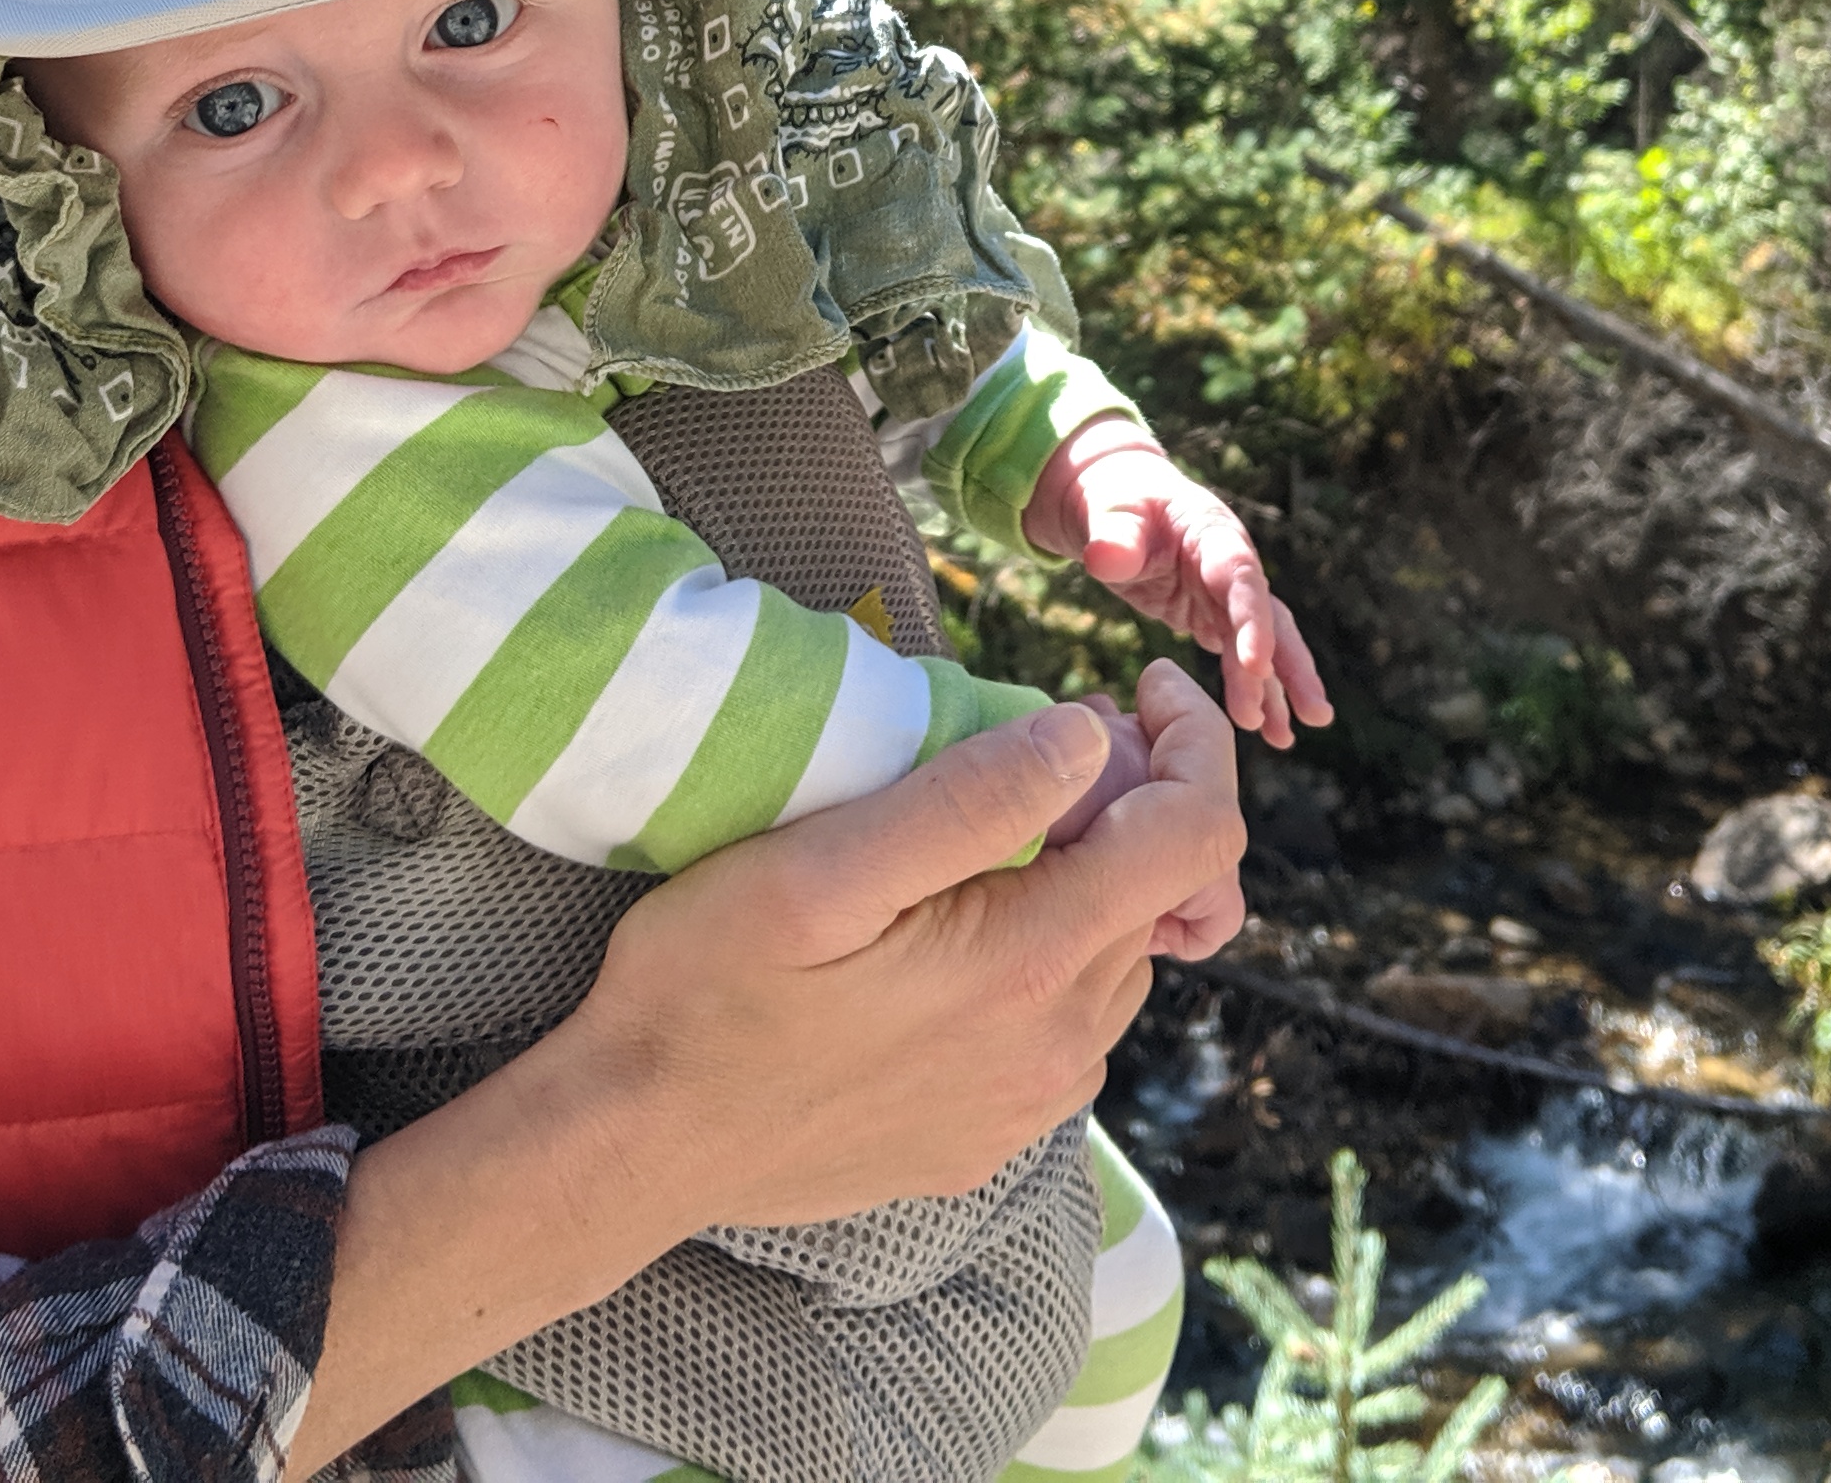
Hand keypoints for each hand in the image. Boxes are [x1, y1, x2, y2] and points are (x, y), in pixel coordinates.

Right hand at [293, 671, 1247, 1467]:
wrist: (635, 1148)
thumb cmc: (705, 990)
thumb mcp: (817, 870)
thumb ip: (965, 801)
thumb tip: (1087, 739)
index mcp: (1029, 965)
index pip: (1196, 838)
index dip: (1192, 741)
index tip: (1132, 683)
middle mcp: (1057, 1047)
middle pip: (1161, 896)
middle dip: (1133, 801)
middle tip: (1048, 733)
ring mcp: (1028, 1103)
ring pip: (1116, 960)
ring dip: (1091, 881)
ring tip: (1000, 827)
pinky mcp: (989, 1136)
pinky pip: (1066, 1027)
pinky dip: (1050, 957)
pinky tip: (964, 929)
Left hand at [1024, 416, 1334, 744]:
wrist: (1112, 505)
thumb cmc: (1113, 499)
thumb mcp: (1107, 509)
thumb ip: (1112, 533)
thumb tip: (1105, 559)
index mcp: (1212, 533)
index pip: (1241, 578)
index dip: (1253, 620)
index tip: (1256, 665)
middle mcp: (1231, 566)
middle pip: (1271, 617)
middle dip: (1291, 666)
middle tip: (1314, 714)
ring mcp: (1225, 596)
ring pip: (1262, 645)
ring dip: (1278, 691)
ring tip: (1286, 739)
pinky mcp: (1213, 618)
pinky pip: (1240, 659)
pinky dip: (1254, 692)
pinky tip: (1268, 731)